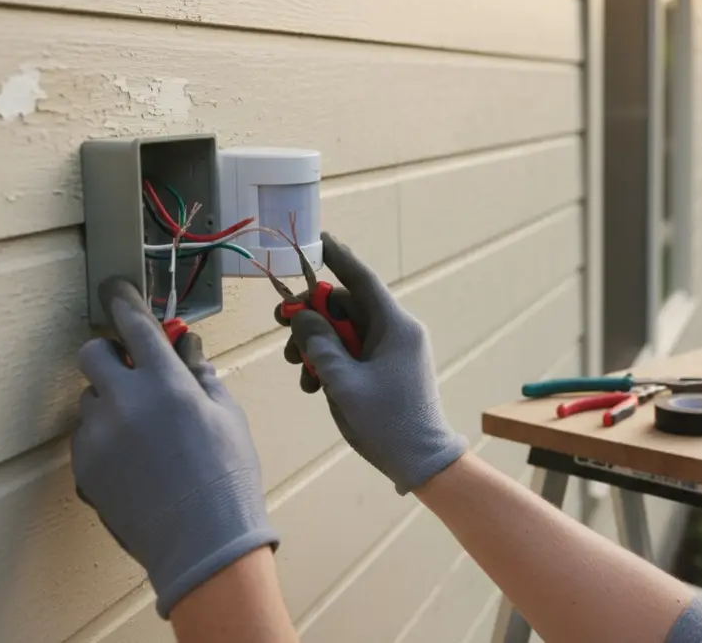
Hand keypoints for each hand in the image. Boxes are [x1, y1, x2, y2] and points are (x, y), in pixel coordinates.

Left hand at [73, 277, 278, 618]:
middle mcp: (124, 401)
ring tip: (144, 434)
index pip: (134, 325)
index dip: (122, 301)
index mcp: (166, 382)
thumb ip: (201, 377)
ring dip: (110, 403)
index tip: (113, 289)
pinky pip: (87, 439)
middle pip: (91, 354)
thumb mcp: (228, 417)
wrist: (202, 542)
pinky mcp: (83, 468)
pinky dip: (106, 441)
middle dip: (107, 354)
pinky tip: (137, 464)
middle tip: (130, 371)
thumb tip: (187, 351)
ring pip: (90, 400)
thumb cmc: (227, 477)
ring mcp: (98, 436)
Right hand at [283, 233, 467, 494]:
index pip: (362, 280)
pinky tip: (313, 385)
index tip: (318, 239)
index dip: (339, 258)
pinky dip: (330, 362)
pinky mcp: (387, 368)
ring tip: (297, 371)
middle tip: (280, 325)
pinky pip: (353, 352)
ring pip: (345, 331)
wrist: (421, 461)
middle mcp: (397, 331)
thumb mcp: (343, 383)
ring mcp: (393, 350)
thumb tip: (304, 317)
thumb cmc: (387, 422)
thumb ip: (319, 344)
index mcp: (396, 326)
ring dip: (316, 344)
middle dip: (311, 316)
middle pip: (347, 307)